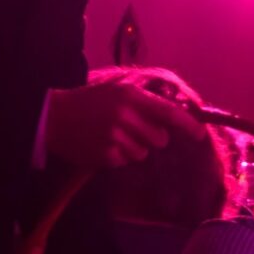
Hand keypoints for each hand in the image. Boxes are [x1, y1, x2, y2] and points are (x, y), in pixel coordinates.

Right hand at [42, 76, 185, 169]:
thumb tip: (177, 112)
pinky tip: (102, 145)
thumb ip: (145, 101)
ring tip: (112, 135)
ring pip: (144, 152)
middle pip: (160, 139)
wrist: (53, 117)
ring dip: (134, 147)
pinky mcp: (106, 155)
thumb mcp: (116, 91)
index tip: (200, 134)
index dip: (188, 125)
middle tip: (132, 129)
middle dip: (152, 137)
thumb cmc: (88, 102)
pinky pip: (126, 161)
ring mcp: (115, 137)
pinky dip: (118, 156)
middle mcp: (125, 116)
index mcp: (131, 96)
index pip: (170, 113)